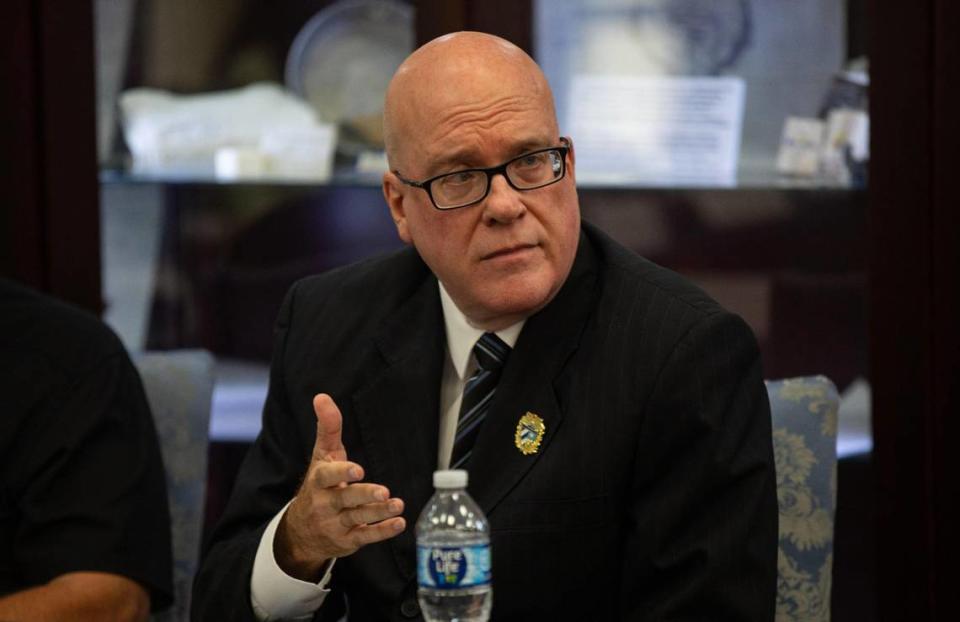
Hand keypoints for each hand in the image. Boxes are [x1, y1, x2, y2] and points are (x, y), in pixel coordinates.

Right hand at [274, 393, 405, 580]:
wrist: (301, 531)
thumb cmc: (319, 484)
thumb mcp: (321, 456)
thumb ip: (327, 427)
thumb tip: (321, 396)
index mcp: (318, 481)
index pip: (326, 477)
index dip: (342, 473)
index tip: (358, 469)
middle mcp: (325, 504)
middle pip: (345, 499)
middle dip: (364, 495)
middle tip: (384, 492)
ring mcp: (336, 524)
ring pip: (358, 519)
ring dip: (378, 513)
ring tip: (397, 505)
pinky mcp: (348, 540)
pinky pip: (366, 537)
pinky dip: (383, 531)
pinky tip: (399, 523)